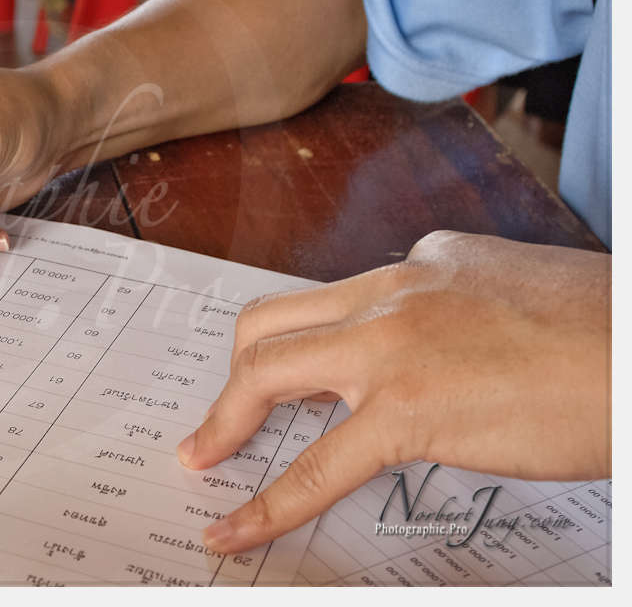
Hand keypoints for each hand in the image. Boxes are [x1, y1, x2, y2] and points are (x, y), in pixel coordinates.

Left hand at [178, 231, 610, 552]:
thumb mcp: (524, 299)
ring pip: (268, 372)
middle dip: (234, 376)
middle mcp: (396, 290)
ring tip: (202, 460)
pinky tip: (237, 530)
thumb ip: (465, 318)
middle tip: (217, 422)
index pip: (333, 302)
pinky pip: (315, 467)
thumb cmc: (613, 339)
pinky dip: (265, 506)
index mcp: (425, 262)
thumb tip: (441, 362)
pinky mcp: (410, 409)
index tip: (286, 379)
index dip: (299, 348)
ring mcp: (394, 346)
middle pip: (272, 323)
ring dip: (225, 421)